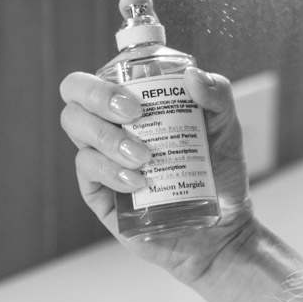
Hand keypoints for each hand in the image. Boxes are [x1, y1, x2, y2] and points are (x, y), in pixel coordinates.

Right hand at [58, 67, 254, 280]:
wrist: (223, 227)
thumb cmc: (219, 172)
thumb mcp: (227, 127)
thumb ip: (218, 94)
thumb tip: (190, 75)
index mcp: (132, 105)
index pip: (96, 80)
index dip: (101, 81)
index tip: (137, 96)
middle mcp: (110, 128)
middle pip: (74, 100)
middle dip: (99, 98)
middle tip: (134, 115)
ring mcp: (102, 161)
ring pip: (77, 131)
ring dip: (107, 138)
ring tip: (144, 157)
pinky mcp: (100, 194)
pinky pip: (87, 171)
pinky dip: (110, 171)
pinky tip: (138, 181)